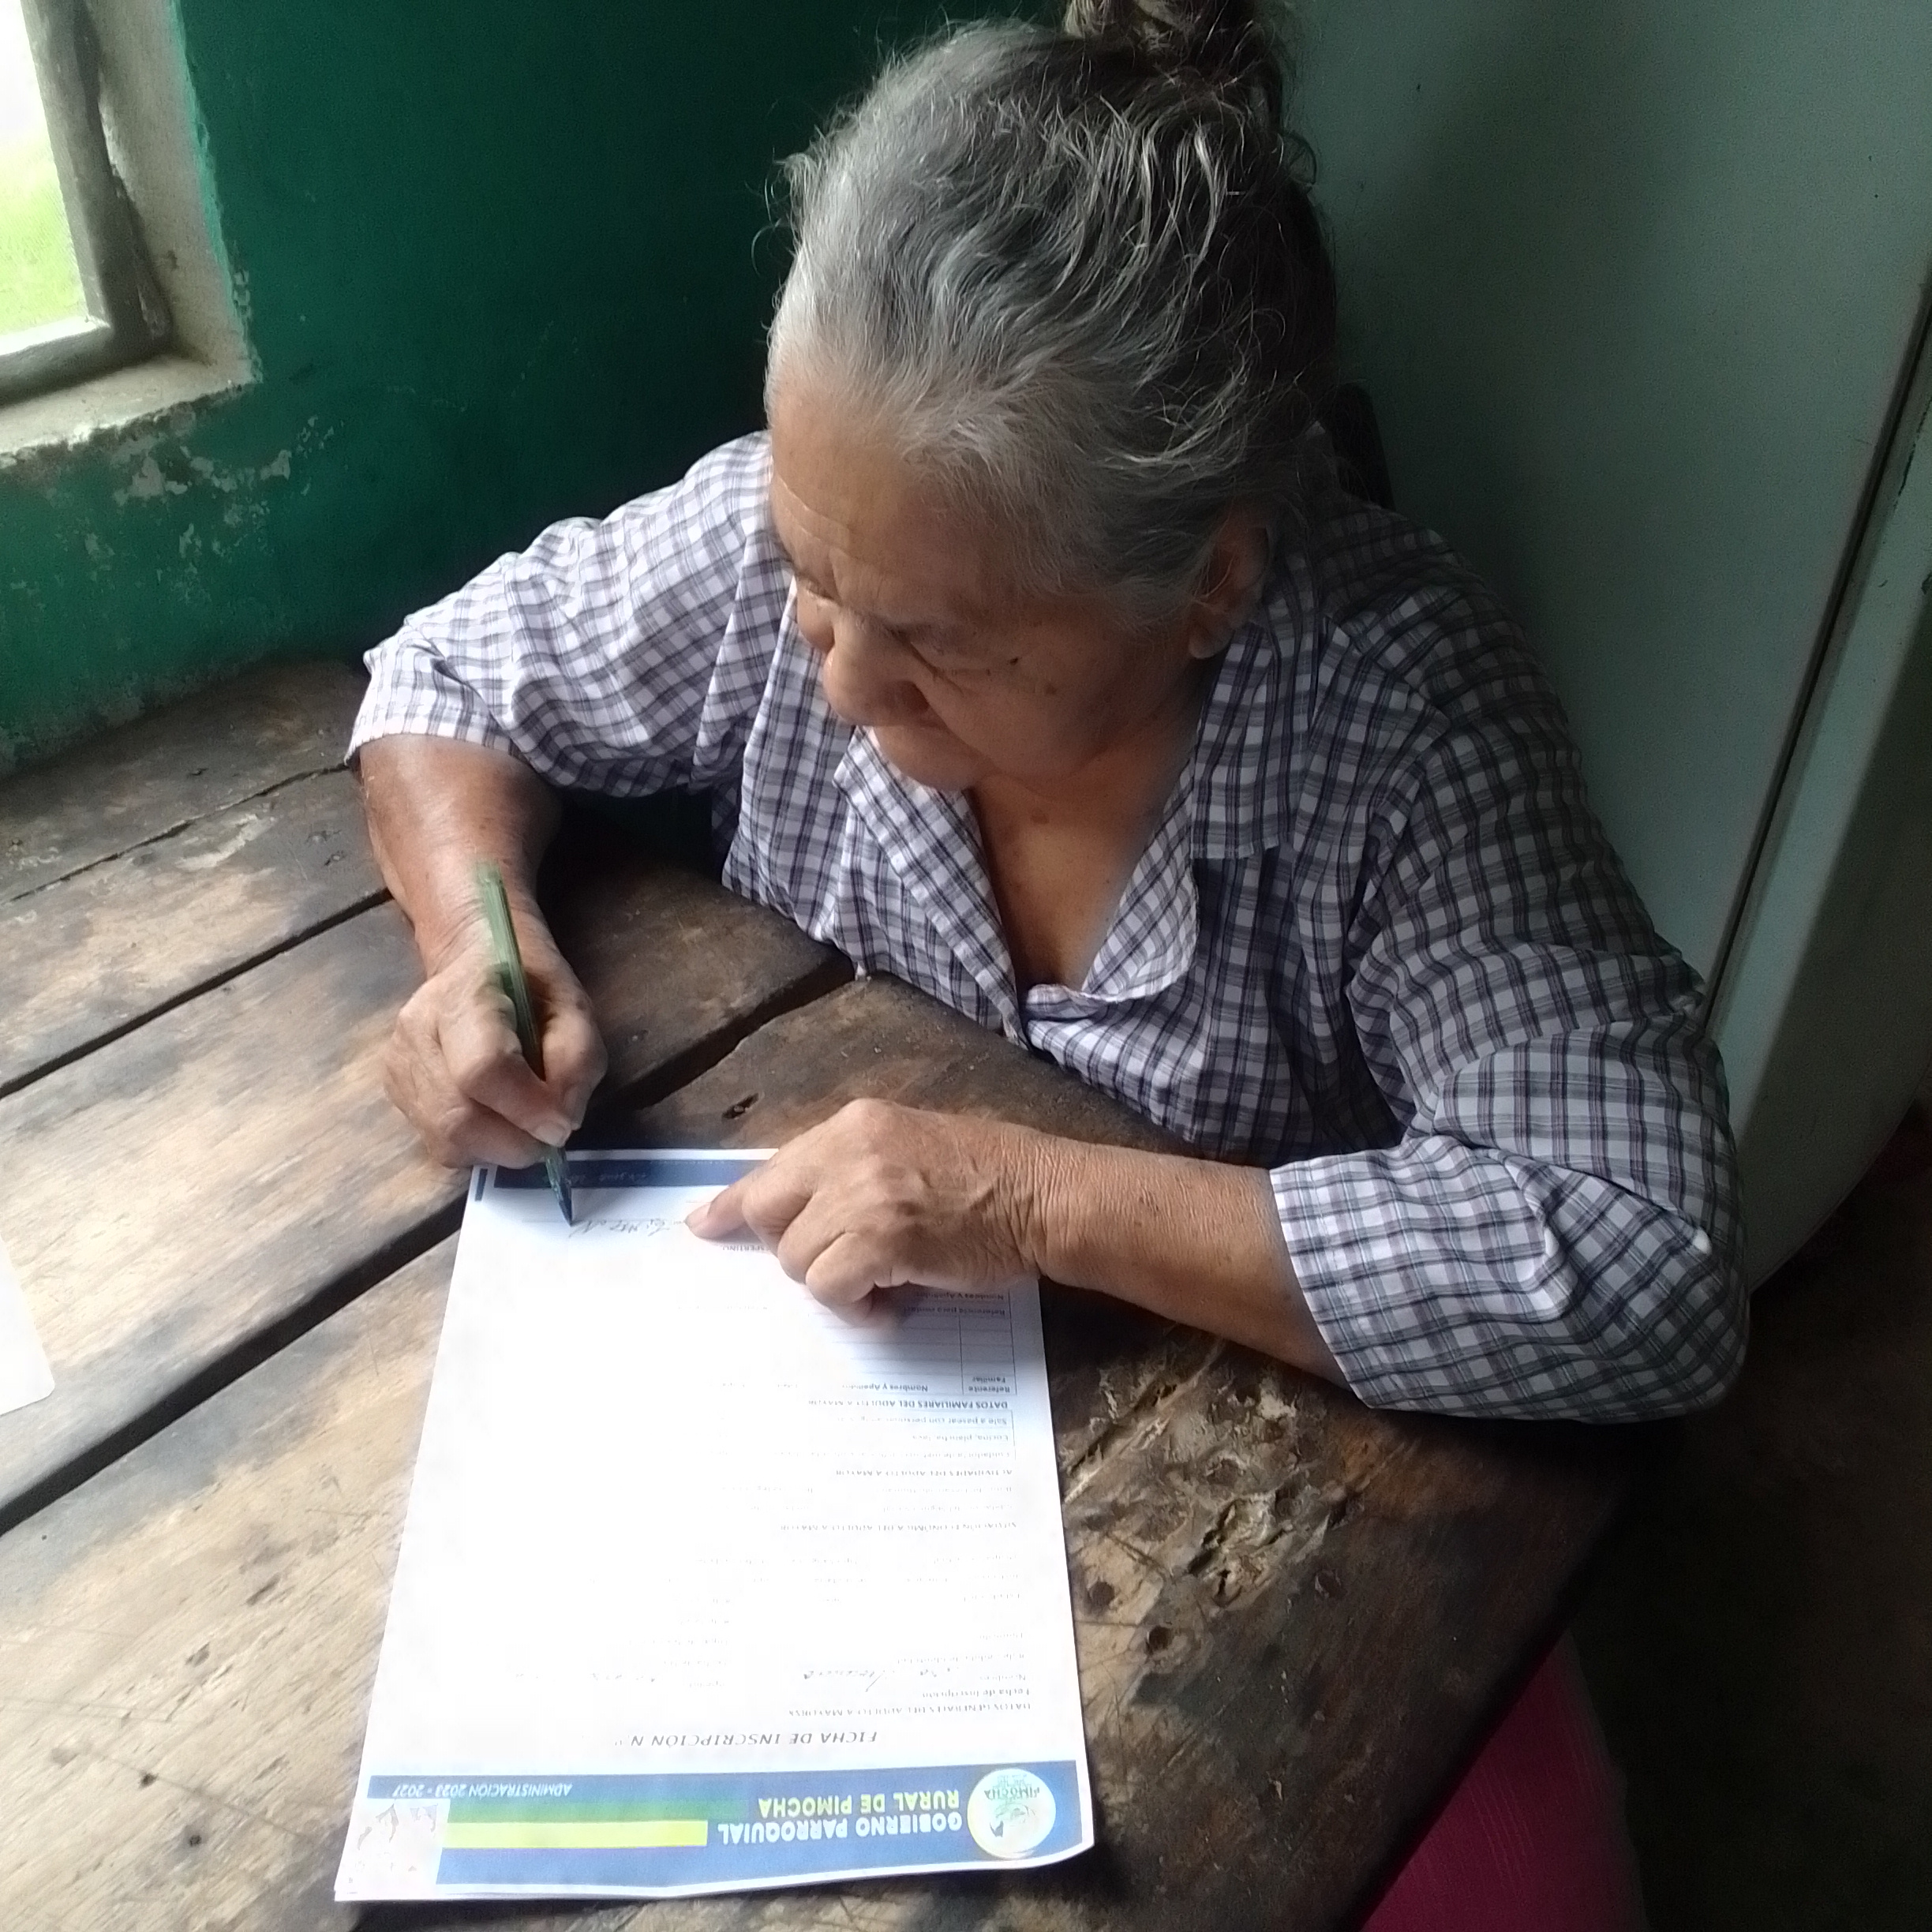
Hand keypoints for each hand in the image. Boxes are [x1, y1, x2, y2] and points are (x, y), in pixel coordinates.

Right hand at [383, 905, 606, 1167]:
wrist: (473, 961)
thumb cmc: (530, 984)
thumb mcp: (574, 1008)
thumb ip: (577, 1060)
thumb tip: (559, 1124)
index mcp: (464, 995)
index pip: (482, 1069)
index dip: (525, 1109)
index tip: (561, 1126)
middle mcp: (417, 1030)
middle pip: (456, 1118)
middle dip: (513, 1143)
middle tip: (547, 1136)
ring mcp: (398, 1063)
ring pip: (445, 1140)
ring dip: (496, 1148)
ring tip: (522, 1123)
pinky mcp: (394, 1090)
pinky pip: (438, 1142)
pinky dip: (477, 1145)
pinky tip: (494, 1117)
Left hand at [685, 1100, 1046, 1307]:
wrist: (1044, 1195)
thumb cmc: (992, 1175)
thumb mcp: (910, 1145)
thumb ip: (853, 1168)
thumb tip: (802, 1211)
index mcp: (854, 1124)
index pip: (772, 1166)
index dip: (733, 1204)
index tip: (704, 1226)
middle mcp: (848, 1152)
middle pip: (768, 1213)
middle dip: (791, 1249)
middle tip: (838, 1262)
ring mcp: (862, 1195)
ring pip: (798, 1261)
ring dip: (836, 1283)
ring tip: (887, 1280)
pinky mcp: (881, 1240)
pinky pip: (832, 1289)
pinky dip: (857, 1308)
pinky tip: (893, 1300)